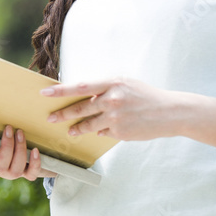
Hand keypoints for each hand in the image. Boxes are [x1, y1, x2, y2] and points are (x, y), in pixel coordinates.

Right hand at [0, 125, 53, 180]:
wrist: (14, 154)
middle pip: (2, 164)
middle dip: (7, 146)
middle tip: (10, 128)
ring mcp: (12, 173)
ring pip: (16, 168)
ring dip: (20, 150)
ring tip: (20, 133)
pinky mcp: (27, 173)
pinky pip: (31, 174)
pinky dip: (35, 163)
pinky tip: (35, 150)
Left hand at [42, 77, 183, 141]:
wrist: (170, 112)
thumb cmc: (145, 95)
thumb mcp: (125, 83)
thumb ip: (104, 88)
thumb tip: (82, 95)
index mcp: (112, 82)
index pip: (80, 87)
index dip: (61, 90)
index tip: (45, 93)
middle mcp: (112, 99)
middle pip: (80, 108)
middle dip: (63, 114)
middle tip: (50, 118)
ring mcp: (116, 117)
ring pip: (89, 124)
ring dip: (77, 128)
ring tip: (70, 131)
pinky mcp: (120, 132)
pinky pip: (102, 133)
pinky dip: (100, 132)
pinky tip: (101, 131)